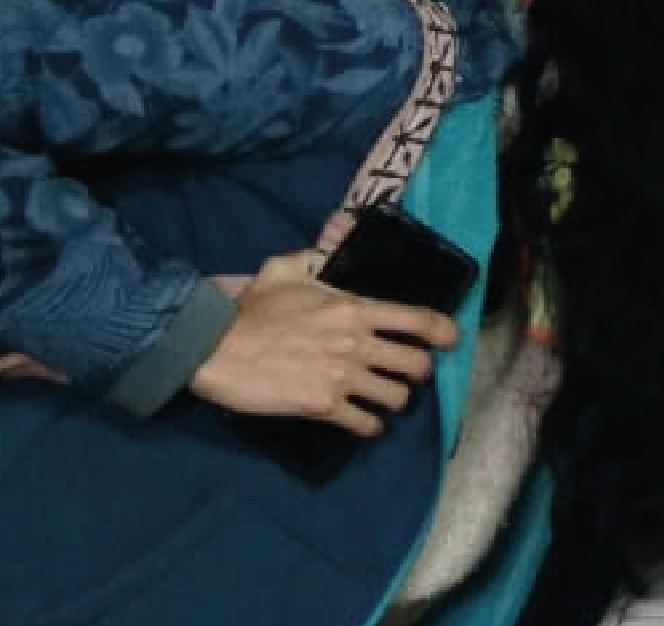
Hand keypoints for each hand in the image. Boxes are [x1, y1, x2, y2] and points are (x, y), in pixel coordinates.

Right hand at [190, 250, 460, 437]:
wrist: (213, 348)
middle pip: (417, 366)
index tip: (450, 340)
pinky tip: (361, 421)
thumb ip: (318, 255)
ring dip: (392, 400)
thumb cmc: (250, 308)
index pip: (419, 319)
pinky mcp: (323, 406)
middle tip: (403, 373)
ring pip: (397, 399)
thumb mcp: (285, 267)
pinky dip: (369, 426)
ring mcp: (342, 377)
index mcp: (354, 308)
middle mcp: (356, 343)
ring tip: (380, 398)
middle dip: (417, 372)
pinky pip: (366, 425)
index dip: (444, 332)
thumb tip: (336, 237)